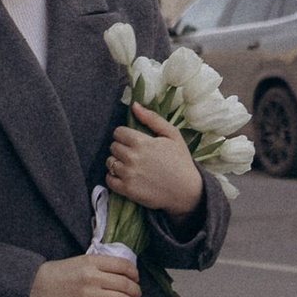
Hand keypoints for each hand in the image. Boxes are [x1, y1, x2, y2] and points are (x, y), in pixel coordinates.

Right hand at [28, 247, 141, 296]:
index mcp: (92, 261)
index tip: (135, 279)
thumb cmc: (55, 274)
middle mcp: (93, 277)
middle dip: (136, 291)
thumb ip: (97, 265)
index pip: (123, 266)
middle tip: (137, 295)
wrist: (33, 287)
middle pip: (125, 284)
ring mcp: (89, 295)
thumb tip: (118, 273)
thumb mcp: (78, 261)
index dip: (134, 274)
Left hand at [106, 99, 204, 216]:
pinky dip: (114, 177)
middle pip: (113, 146)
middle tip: (134, 154)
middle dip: (121, 148)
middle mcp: (131, 157)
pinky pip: (109, 179)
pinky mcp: (127, 190)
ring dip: (117, 162)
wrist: (187, 191)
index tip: (134, 141)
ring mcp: (128, 174)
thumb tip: (134, 105)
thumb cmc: (181, 161)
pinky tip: (126, 176)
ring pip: (109, 162)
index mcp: (141, 142)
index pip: (118, 132)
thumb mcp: (172, 135)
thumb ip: (152, 118)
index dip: (125, 135)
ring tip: (131, 165)